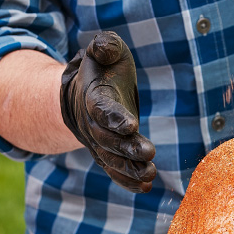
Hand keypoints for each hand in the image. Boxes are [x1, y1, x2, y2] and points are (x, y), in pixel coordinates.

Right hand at [60, 31, 155, 192]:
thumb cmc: (103, 68)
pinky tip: (146, 187)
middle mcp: (93, 123)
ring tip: (150, 174)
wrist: (83, 93)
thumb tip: (103, 47)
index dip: (115, 117)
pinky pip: (114, 170)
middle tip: (149, 153)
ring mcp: (99, 141)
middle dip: (127, 148)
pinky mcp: (107, 153)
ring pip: (112, 158)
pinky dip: (127, 180)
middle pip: (108, 139)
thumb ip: (105, 46)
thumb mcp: (104, 50)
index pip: (102, 108)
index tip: (132, 125)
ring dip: (130, 168)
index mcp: (94, 96)